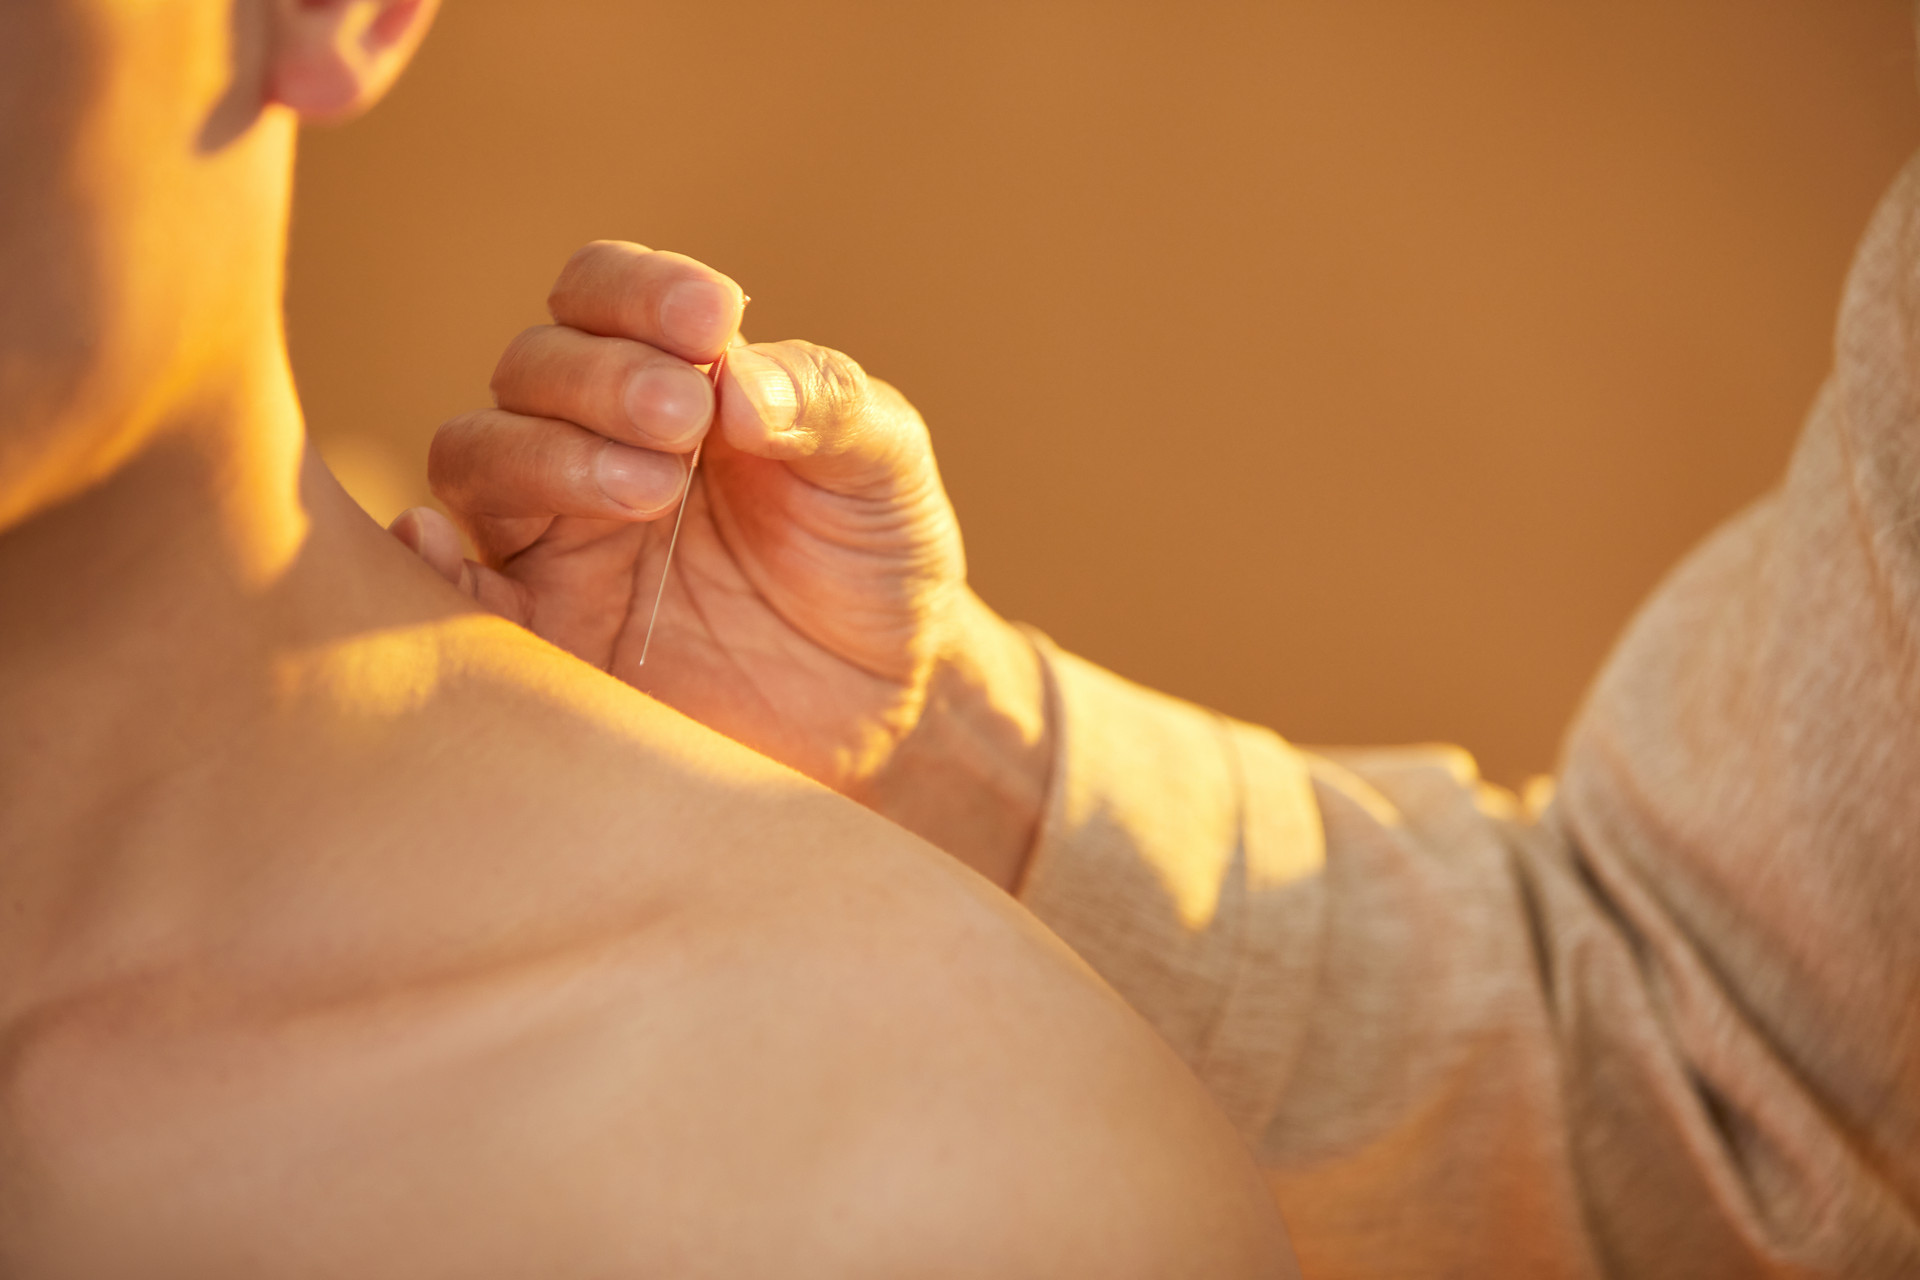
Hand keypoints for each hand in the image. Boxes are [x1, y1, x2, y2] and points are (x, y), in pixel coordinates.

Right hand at [393, 242, 1050, 883]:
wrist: (891, 698)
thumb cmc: (874, 557)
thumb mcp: (883, 464)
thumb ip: (823, 403)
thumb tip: (733, 380)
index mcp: (667, 377)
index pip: (600, 295)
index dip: (638, 293)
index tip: (712, 318)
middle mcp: (592, 442)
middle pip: (533, 367)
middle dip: (603, 379)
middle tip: (687, 416)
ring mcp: (559, 539)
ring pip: (480, 457)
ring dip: (548, 454)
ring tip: (653, 486)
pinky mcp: (549, 637)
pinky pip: (457, 596)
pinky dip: (432, 569)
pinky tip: (440, 546)